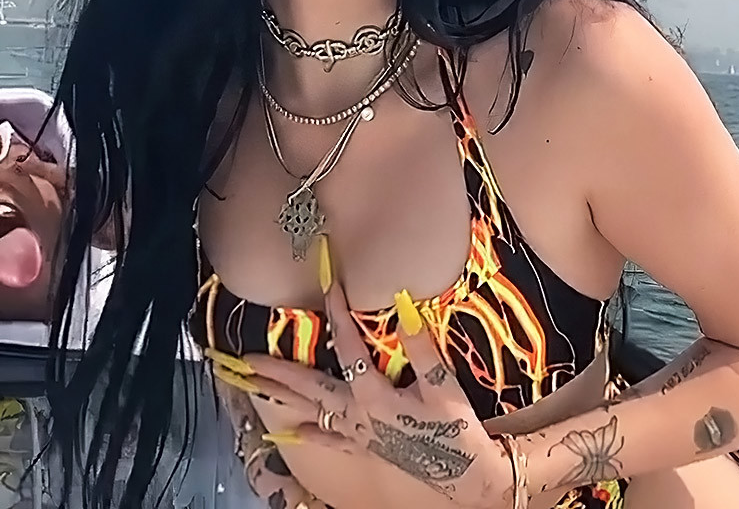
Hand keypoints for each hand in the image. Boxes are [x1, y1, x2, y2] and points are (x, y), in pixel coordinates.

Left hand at [242, 279, 514, 507]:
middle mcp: (356, 416)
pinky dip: (307, 433)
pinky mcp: (364, 447)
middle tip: (246, 359)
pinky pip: (328, 439)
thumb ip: (421, 347)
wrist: (465, 478)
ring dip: (281, 396)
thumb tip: (404, 307)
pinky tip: (290, 432)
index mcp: (374, 397)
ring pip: (311, 410)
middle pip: (309, 388)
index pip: (349, 347)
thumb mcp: (442, 386)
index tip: (329, 286)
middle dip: (277, 372)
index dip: (339, 314)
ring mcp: (357, 434)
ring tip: (253, 384)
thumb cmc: (456, 432)